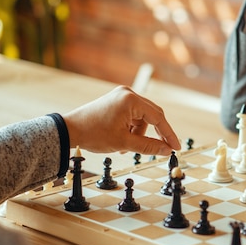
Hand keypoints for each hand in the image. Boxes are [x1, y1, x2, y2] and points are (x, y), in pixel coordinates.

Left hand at [62, 86, 180, 155]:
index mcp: (131, 100)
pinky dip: (132, 128)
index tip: (176, 147)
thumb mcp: (124, 143)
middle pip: (152, 114)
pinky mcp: (116, 101)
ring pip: (142, 117)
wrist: (69, 130)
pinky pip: (133, 115)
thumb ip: (148, 146)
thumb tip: (167, 150)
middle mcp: (128, 94)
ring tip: (126, 147)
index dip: (168, 134)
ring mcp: (121, 96)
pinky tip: (122, 139)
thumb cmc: (94, 134)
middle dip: (155, 133)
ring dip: (140, 133)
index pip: (158, 117)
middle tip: (163, 149)